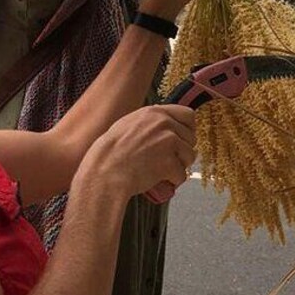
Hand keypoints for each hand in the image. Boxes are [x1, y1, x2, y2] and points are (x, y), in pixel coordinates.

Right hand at [75, 105, 196, 199]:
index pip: (188, 115)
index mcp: (154, 112)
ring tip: (162, 170)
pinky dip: (173, 181)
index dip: (188, 129)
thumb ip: (148, 121)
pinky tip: (160, 180)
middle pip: (191, 138)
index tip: (182, 140)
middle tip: (168, 160)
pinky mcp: (169, 162)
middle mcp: (164, 123)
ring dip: (180, 166)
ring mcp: (168, 142)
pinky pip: (182, 175)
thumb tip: (164, 120)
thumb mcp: (127, 124)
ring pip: (190, 156)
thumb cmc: (109, 153)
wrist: (104, 173)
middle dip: (182, 151)